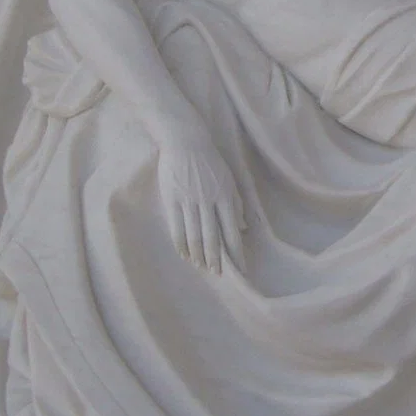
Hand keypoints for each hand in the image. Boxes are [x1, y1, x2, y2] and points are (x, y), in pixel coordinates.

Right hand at [157, 127, 246, 272]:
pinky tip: (184, 254)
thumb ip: (236, 204)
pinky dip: (181, 244)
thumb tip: (243, 228)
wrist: (185, 141)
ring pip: (194, 235)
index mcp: (225, 197)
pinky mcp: (172, 199)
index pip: (232, 232)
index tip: (240, 269)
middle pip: (213, 238)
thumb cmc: (210, 161)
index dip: (236, 253)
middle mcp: (209, 201)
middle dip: (217, 259)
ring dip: (199, 255)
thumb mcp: (229, 180)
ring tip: (201, 267)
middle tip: (218, 274)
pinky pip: (177, 227)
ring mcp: (189, 201)